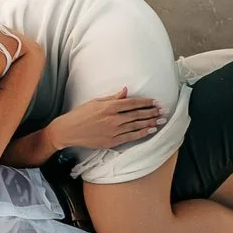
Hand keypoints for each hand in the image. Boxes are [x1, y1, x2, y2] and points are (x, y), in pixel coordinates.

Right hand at [44, 88, 165, 153]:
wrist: (69, 131)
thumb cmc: (80, 114)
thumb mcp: (96, 102)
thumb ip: (113, 97)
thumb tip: (126, 91)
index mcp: (110, 106)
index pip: (133, 103)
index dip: (146, 102)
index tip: (155, 102)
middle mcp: (114, 118)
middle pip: (137, 114)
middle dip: (152, 112)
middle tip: (163, 111)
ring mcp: (113, 131)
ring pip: (136, 126)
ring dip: (150, 122)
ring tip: (161, 120)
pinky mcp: (112, 141)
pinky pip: (131, 137)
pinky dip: (142, 133)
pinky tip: (150, 130)